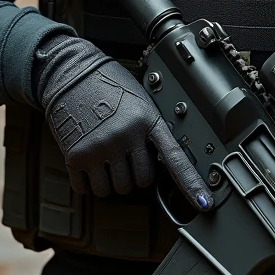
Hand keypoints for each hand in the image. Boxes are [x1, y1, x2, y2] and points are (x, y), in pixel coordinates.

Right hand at [35, 33, 212, 209]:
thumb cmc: (108, 85)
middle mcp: (125, 135)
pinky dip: (87, 182)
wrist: (71, 72)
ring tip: (105, 155)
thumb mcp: (139, 101)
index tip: (203, 202)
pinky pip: (87, 189)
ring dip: (110, 180)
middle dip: (134, 174)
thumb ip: (150, 129)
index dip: (191, 183)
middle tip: (124, 154)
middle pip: (141, 182)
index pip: (174, 158)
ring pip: (113, 190)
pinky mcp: (76, 155)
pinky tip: (88, 161)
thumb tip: (160, 160)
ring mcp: (100, 147)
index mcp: (146, 119)